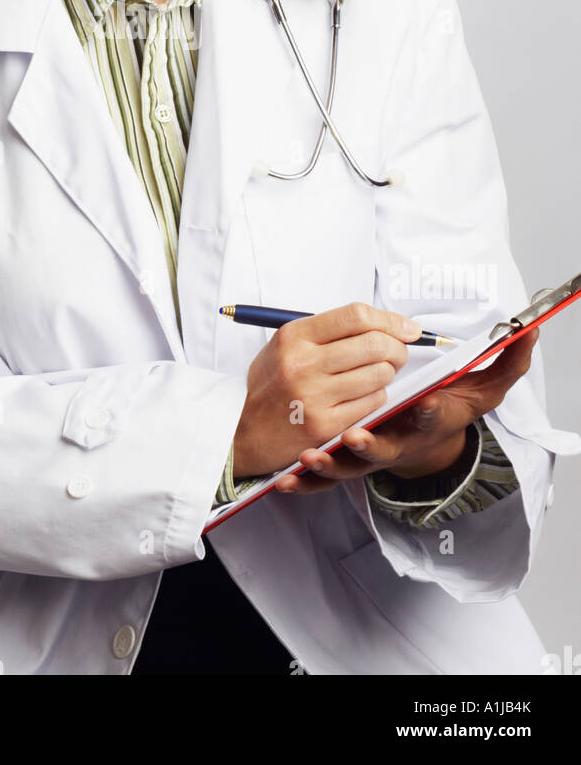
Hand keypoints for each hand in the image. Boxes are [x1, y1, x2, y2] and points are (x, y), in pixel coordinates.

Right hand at [232, 302, 418, 477]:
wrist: (244, 431)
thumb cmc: (271, 384)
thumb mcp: (285, 345)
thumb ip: (326, 332)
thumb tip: (380, 323)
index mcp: (294, 336)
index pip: (356, 316)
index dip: (390, 320)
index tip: (408, 327)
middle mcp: (303, 362)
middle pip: (374, 344)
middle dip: (397, 347)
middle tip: (398, 353)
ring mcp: (314, 395)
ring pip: (379, 374)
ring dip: (387, 373)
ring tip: (378, 374)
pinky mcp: (325, 424)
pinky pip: (373, 403)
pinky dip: (377, 396)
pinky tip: (366, 395)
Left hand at [275, 328, 538, 494]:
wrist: (426, 437)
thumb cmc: (447, 405)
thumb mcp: (483, 386)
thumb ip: (507, 361)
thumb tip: (530, 331)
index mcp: (427, 421)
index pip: (432, 416)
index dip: (430, 411)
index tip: (426, 403)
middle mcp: (397, 440)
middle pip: (384, 448)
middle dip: (369, 444)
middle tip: (354, 436)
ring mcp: (368, 454)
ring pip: (348, 466)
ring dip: (329, 465)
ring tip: (309, 458)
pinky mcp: (345, 461)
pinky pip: (323, 477)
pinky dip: (303, 481)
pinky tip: (283, 481)